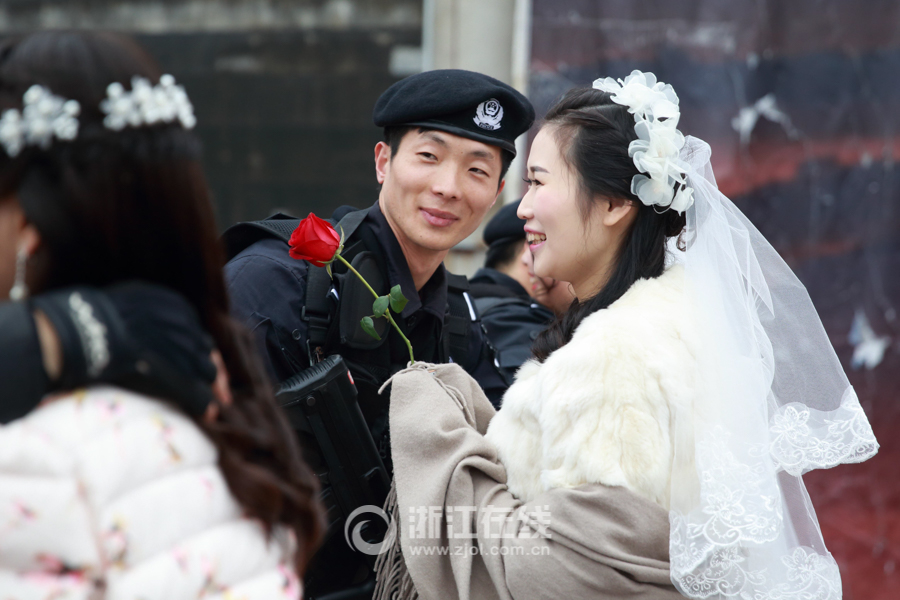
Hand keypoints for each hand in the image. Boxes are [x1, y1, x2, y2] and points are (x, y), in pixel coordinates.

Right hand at [31, 282, 219, 416]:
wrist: (91, 331)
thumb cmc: (97, 316)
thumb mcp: (130, 299)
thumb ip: (147, 311)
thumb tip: (142, 317)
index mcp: (178, 308)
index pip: (196, 333)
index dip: (200, 351)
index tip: (204, 365)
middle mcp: (188, 329)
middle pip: (207, 353)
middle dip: (215, 374)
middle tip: (222, 393)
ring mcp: (186, 354)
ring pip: (208, 373)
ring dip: (210, 389)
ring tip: (213, 405)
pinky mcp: (179, 378)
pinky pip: (199, 396)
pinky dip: (204, 406)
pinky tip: (207, 415)